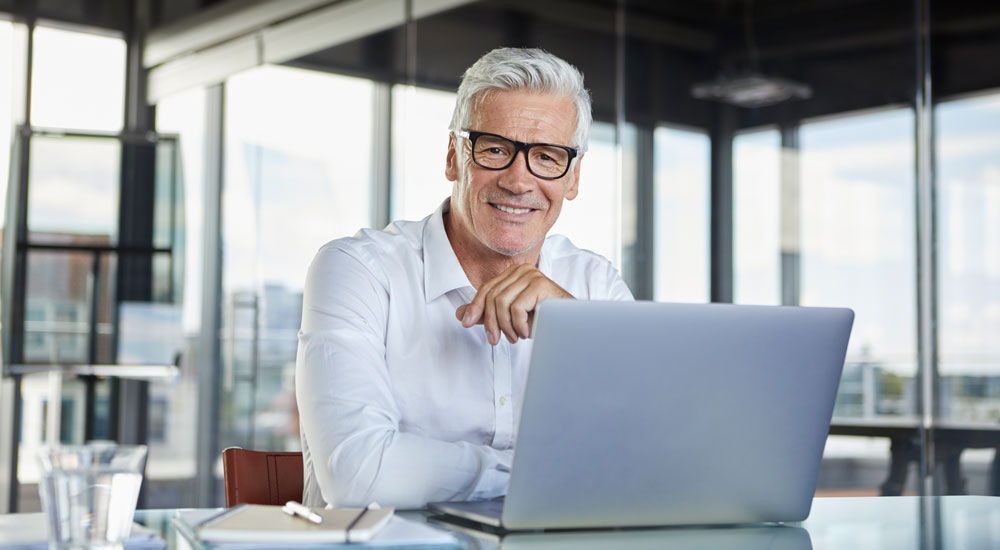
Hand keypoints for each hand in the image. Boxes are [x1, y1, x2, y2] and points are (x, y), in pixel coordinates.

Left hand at [455, 264, 572, 344]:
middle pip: (492, 297)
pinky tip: (528, 332)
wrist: (569, 326)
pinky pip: (516, 309)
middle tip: (496, 340)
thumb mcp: (510, 317)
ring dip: (507, 326)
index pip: (486, 288)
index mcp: (514, 273)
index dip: (475, 307)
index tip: (466, 323)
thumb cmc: (543, 320)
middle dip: (491, 322)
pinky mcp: (541, 285)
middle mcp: (523, 270)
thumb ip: (487, 314)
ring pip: (502, 304)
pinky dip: (519, 326)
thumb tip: (460, 314)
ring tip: (516, 336)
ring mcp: (532, 275)